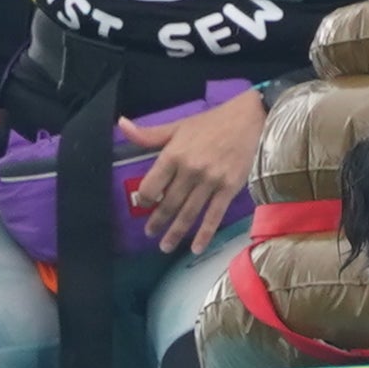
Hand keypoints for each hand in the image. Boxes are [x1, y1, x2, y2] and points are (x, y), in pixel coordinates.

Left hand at [122, 91, 267, 255]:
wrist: (248, 119)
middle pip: (168, 204)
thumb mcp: (177, 126)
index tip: (143, 205)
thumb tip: (121, 124)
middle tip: (150, 233)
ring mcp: (210, 181)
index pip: (150, 186)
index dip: (143, 200)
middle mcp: (190, 170)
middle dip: (157, 221)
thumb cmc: (210, 123)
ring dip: (175, 233)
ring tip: (165, 246)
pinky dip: (204, 234)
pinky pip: (214, 216)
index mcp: (174, 154)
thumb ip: (148, 134)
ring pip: (188, 214)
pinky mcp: (228, 189)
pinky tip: (196, 248)